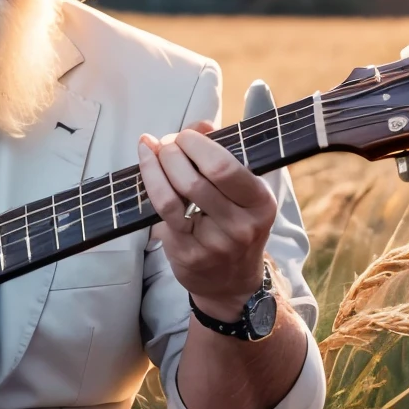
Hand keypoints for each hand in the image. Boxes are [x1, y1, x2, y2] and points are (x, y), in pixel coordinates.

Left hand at [137, 119, 277, 320]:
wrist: (231, 282)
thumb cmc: (235, 223)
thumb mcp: (243, 190)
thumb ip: (224, 153)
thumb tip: (201, 126)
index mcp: (260, 202)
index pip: (224, 167)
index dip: (197, 145)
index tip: (186, 135)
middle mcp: (241, 226)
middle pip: (195, 179)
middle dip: (172, 153)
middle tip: (164, 143)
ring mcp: (213, 244)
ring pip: (173, 197)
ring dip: (155, 167)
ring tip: (150, 151)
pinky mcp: (188, 254)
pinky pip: (162, 215)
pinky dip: (151, 187)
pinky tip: (148, 172)